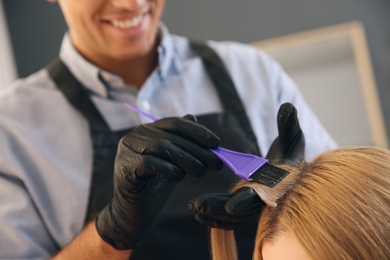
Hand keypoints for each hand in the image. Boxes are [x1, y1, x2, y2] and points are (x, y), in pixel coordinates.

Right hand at [96, 115, 222, 248]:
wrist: (132, 210)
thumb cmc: (154, 184)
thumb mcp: (171, 161)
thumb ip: (180, 141)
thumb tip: (193, 118)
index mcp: (147, 130)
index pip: (175, 123)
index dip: (197, 131)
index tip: (216, 143)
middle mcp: (135, 136)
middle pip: (171, 136)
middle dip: (197, 149)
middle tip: (215, 163)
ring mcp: (127, 151)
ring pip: (162, 147)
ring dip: (186, 159)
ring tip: (201, 172)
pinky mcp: (126, 168)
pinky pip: (150, 163)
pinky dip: (168, 169)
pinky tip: (179, 177)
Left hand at [188, 102, 304, 229]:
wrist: (288, 171)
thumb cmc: (291, 153)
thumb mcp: (292, 137)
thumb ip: (288, 125)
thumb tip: (287, 106)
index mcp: (275, 185)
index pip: (260, 196)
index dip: (246, 201)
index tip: (230, 207)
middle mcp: (264, 199)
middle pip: (241, 211)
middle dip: (219, 209)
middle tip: (196, 206)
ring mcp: (253, 206)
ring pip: (233, 218)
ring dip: (213, 215)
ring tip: (193, 208)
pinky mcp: (243, 206)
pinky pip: (230, 219)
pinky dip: (215, 218)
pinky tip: (198, 214)